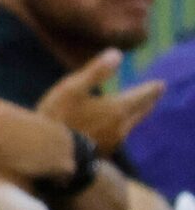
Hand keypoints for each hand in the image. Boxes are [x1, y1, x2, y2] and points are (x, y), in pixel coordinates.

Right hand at [35, 49, 164, 150]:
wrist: (49, 156)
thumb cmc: (58, 118)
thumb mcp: (72, 89)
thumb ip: (96, 71)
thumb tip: (117, 53)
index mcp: (117, 108)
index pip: (143, 95)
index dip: (152, 88)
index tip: (161, 84)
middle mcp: (121, 125)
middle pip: (141, 111)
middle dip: (148, 102)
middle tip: (155, 95)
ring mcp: (113, 141)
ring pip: (131, 125)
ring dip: (136, 115)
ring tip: (136, 110)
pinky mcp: (103, 152)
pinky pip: (119, 136)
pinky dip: (122, 127)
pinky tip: (114, 129)